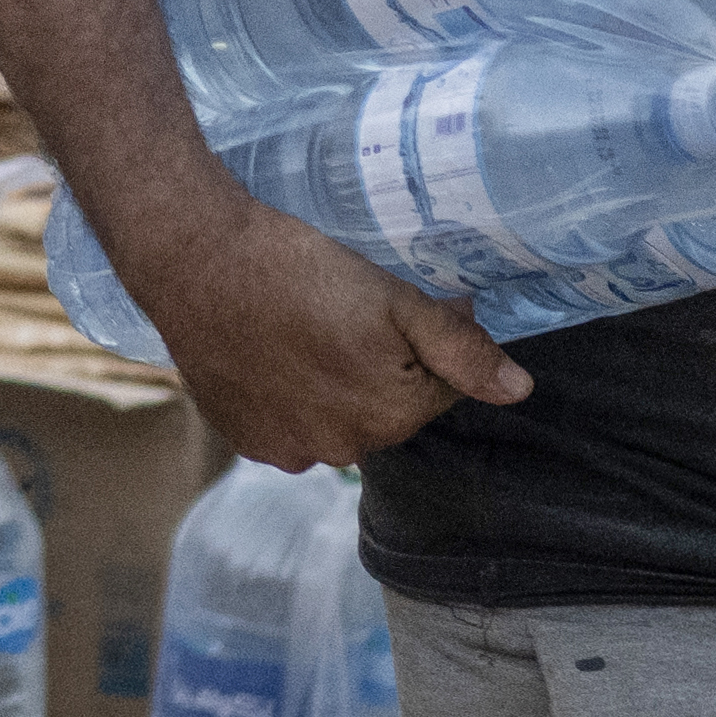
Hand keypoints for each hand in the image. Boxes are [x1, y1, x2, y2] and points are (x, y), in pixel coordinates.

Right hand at [104, 168, 529, 470]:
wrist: (196, 265)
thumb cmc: (296, 270)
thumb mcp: (392, 297)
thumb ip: (460, 347)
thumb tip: (519, 391)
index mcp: (393, 412)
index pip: (440, 388)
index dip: (422, 344)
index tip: (387, 308)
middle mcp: (347, 449)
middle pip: (389, 409)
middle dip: (378, 369)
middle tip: (341, 315)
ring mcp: (293, 451)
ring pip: (340, 420)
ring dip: (334, 387)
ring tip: (302, 331)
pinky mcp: (250, 442)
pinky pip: (291, 428)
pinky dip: (290, 399)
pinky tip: (273, 356)